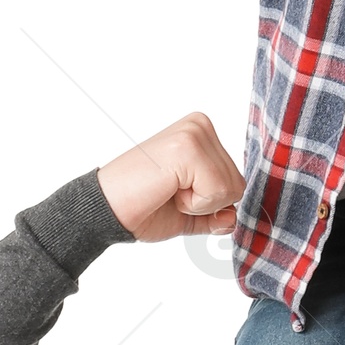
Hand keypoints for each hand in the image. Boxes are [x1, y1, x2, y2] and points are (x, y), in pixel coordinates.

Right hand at [98, 114, 244, 244]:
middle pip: (237, 185)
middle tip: (170, 192)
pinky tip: (167, 189)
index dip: (208, 203)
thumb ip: (215, 215)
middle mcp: (200, 125)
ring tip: (167, 189)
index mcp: (203, 133)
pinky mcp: (187, 147)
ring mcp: (194, 133)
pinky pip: (216, 191)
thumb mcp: (188, 215)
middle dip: (206, 204)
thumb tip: (232, 218)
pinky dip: (192, 204)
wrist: (107, 210)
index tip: (175, 192)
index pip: (236, 182)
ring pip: (230, 190)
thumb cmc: (142, 207)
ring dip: (198, 204)